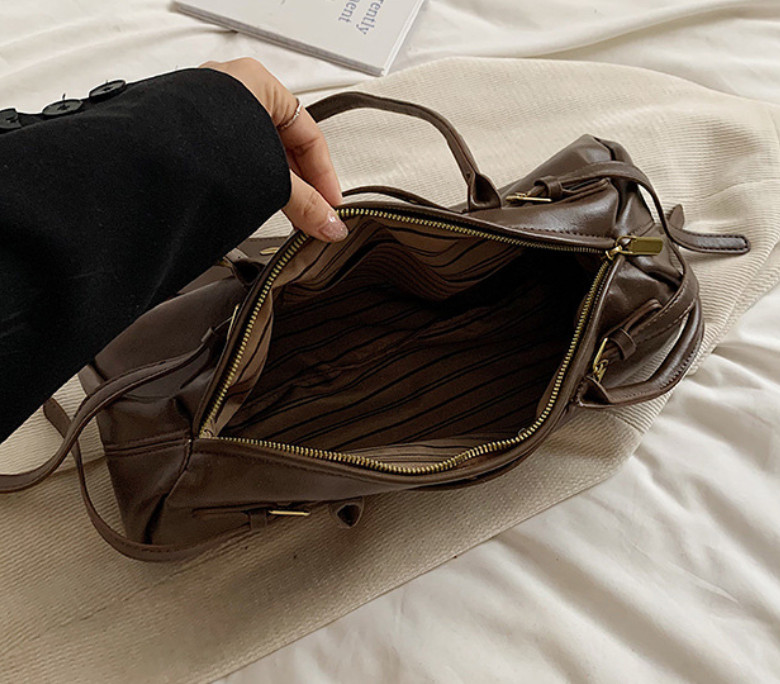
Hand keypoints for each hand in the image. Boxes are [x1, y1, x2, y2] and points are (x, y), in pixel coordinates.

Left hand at [200, 58, 347, 241]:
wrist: (145, 158)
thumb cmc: (198, 143)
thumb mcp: (269, 174)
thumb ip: (304, 202)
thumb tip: (329, 225)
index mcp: (256, 82)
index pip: (308, 133)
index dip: (324, 174)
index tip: (330, 204)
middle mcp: (231, 91)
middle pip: (283, 143)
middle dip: (300, 182)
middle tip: (311, 213)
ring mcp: (207, 112)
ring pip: (256, 151)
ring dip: (274, 184)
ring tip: (284, 213)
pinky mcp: (190, 136)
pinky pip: (232, 158)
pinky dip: (247, 180)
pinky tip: (252, 202)